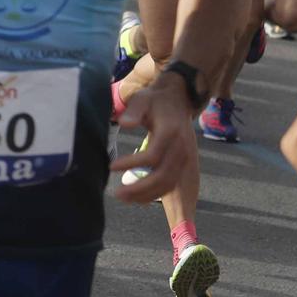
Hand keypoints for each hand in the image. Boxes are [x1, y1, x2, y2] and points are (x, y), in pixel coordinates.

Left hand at [113, 79, 199, 203]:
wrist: (178, 100)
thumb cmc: (155, 100)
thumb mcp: (142, 99)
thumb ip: (133, 110)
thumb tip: (123, 123)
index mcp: (170, 133)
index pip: (153, 156)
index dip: (133, 163)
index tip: (111, 166)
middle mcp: (181, 149)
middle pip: (163, 176)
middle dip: (140, 188)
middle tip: (117, 193)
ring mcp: (184, 158)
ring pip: (168, 184)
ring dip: (147, 195)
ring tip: (124, 197)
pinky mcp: (183, 164)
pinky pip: (170, 184)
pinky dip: (155, 194)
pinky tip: (138, 197)